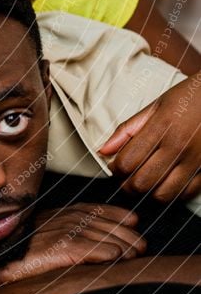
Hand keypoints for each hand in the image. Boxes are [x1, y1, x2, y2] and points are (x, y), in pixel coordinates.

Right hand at [0, 205, 144, 293]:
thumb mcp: (23, 236)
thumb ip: (41, 234)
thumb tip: (59, 240)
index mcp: (46, 215)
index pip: (86, 209)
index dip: (110, 214)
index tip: (129, 219)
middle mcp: (52, 220)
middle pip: (96, 221)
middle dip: (121, 230)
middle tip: (139, 239)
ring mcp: (52, 235)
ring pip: (96, 236)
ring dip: (120, 244)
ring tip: (136, 252)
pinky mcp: (52, 252)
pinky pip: (85, 251)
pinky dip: (104, 253)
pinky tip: (116, 258)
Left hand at [99, 74, 200, 201]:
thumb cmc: (187, 99)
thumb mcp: (156, 106)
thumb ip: (127, 129)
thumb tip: (102, 151)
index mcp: (161, 126)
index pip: (127, 162)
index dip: (115, 168)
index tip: (116, 164)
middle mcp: (178, 145)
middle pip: (142, 183)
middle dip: (128, 184)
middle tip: (128, 176)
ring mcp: (196, 160)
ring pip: (163, 195)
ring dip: (149, 192)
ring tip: (146, 180)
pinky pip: (186, 195)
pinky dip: (172, 194)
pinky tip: (167, 181)